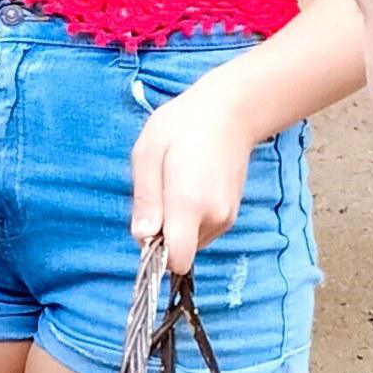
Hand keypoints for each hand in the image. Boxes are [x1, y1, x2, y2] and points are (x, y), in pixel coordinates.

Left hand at [130, 74, 257, 271]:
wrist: (230, 113)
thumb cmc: (182, 126)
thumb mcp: (148, 154)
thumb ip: (145, 199)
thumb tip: (141, 237)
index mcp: (190, 203)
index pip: (177, 259)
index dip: (155, 253)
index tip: (148, 225)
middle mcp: (213, 217)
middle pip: (181, 251)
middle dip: (163, 233)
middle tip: (160, 190)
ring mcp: (227, 217)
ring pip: (191, 242)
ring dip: (177, 225)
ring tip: (176, 183)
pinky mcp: (231, 214)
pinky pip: (202, 231)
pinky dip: (191, 219)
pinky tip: (190, 186)